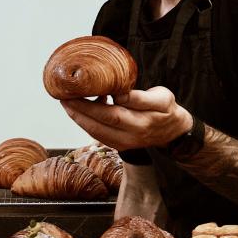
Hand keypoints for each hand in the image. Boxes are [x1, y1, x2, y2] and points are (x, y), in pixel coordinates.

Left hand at [61, 87, 191, 152]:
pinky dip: (87, 125)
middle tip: (64, 97)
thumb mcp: (162, 98)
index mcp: (143, 121)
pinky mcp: (120, 146)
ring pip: (97, 133)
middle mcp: (132, 135)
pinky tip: (79, 112)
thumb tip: (118, 94)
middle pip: (100, 124)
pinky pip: (99, 136)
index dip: (93, 105)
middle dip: (79, 111)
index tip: (78, 92)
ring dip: (79, 119)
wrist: (174, 131)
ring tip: (66, 103)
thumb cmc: (166, 109)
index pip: (113, 114)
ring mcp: (125, 143)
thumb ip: (140, 97)